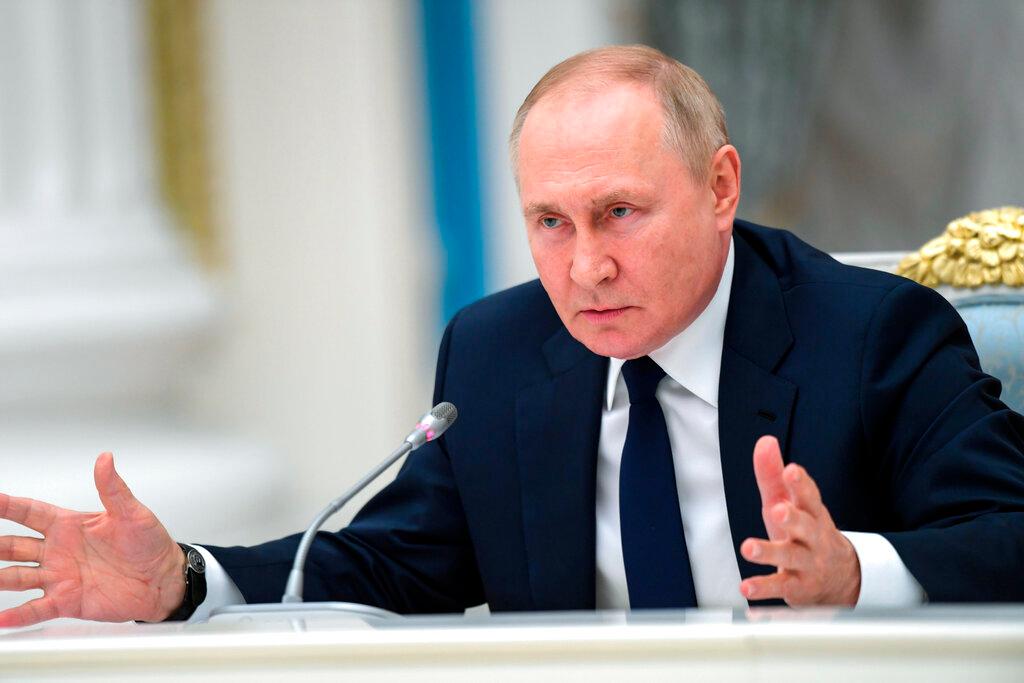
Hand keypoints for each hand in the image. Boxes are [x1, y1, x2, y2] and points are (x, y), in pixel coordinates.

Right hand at [0, 453, 185, 627]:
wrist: (164, 579)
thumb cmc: (150, 545)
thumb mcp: (133, 514)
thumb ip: (114, 488)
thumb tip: (105, 460)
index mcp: (70, 525)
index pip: (30, 512)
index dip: (7, 506)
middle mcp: (59, 551)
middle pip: (14, 545)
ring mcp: (60, 576)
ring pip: (17, 576)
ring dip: (0, 577)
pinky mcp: (67, 601)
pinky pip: (36, 609)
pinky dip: (18, 615)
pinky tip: (3, 618)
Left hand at [738, 436, 860, 605]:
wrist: (841, 579)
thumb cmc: (805, 533)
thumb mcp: (789, 502)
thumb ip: (773, 474)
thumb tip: (765, 441)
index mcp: (812, 513)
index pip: (810, 496)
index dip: (801, 483)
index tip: (791, 470)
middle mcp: (813, 537)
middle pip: (806, 526)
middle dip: (793, 518)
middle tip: (777, 510)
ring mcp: (808, 563)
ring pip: (791, 556)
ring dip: (770, 552)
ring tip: (748, 547)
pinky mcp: (798, 587)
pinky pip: (781, 587)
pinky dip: (763, 588)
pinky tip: (746, 586)